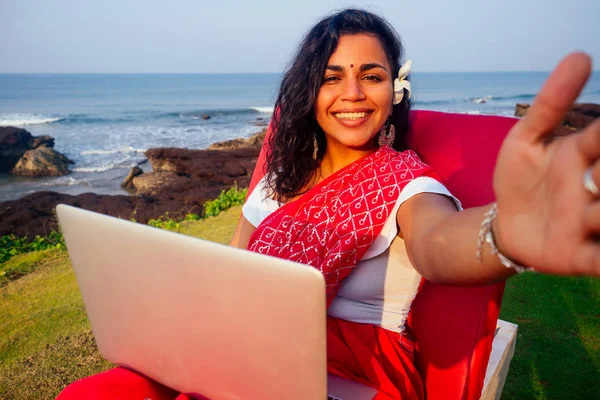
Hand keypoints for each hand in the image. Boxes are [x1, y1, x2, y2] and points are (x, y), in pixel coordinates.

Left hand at [493, 52, 599, 276]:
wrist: (508, 223)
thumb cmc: (522, 178)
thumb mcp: (526, 139)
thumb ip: (551, 103)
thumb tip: (580, 55)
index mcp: (587, 156)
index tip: (597, 144)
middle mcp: (597, 189)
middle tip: (594, 173)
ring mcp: (591, 224)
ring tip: (594, 209)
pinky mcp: (582, 256)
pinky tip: (599, 256)